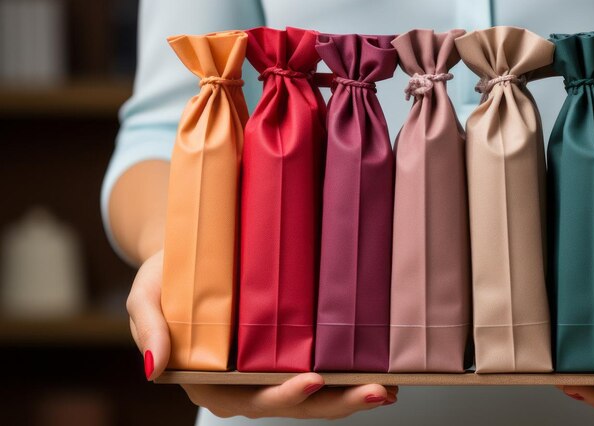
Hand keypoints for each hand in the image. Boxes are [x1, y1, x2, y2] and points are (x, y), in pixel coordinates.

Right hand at [126, 250, 397, 418]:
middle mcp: (245, 382)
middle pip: (295, 403)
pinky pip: (324, 366)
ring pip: (316, 393)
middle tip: (375, 392)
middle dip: (336, 402)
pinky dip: (351, 371)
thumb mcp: (145, 295)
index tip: (313, 380)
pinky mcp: (292, 347)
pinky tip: (382, 369)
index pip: (251, 399)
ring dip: (352, 393)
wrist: (188, 249)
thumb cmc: (166, 274)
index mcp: (211, 380)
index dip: (284, 395)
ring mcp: (271, 367)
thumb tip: (154, 368)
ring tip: (388, 387)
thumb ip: (150, 328)